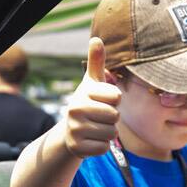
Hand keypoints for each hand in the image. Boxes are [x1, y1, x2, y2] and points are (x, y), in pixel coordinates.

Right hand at [63, 37, 121, 157]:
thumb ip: (96, 62)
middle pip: (115, 116)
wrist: (69, 131)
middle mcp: (75, 110)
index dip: (115, 100)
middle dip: (112, 118)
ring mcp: (75, 130)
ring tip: (96, 128)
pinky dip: (102, 146)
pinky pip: (104, 148)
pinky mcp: (77, 148)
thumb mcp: (93, 82)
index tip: (104, 100)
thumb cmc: (88, 102)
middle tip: (100, 116)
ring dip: (108, 133)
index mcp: (84, 92)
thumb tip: (96, 38)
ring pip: (111, 133)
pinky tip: (92, 140)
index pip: (117, 97)